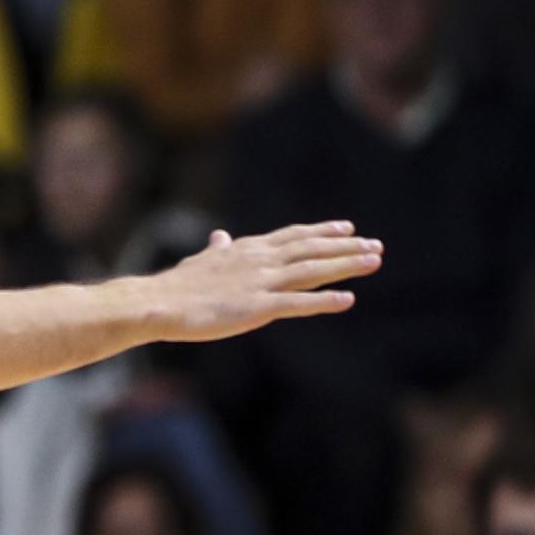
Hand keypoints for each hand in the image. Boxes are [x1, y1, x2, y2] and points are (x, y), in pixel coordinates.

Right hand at [144, 221, 380, 342]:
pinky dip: (324, 300)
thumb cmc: (177, 287)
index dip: (322, 232)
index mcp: (247, 250)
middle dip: (345, 246)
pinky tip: (348, 299)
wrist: (159, 303)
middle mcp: (259, 261)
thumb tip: (218, 236)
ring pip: (312, 270)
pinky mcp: (257, 307)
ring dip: (345, 265)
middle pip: (311, 249)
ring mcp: (260, 283)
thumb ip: (217, 250)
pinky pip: (298, 303)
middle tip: (375, 245)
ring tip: (373, 261)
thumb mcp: (200, 261)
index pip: (292, 236)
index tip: (347, 228)